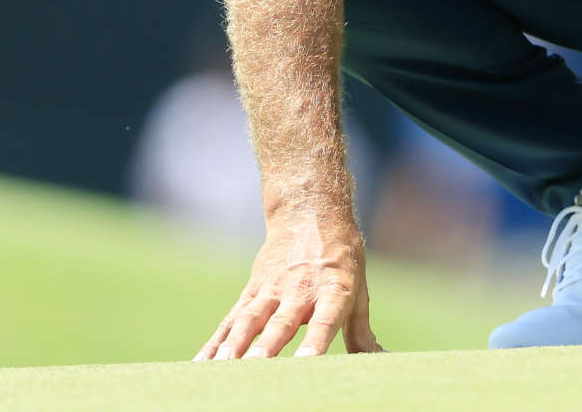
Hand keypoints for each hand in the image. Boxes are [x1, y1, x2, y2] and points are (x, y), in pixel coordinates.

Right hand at [197, 211, 382, 359]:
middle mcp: (300, 290)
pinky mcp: (252, 290)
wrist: (309, 212)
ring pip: (250, 319)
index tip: (306, 361)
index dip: (316, 340)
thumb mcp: (358, 288)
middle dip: (267, 345)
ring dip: (235, 344)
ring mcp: (272, 289)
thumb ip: (361, 331)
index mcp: (333, 290)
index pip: (325, 319)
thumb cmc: (341, 257)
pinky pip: (232, 319)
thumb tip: (379, 359)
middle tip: (255, 366)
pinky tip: (202, 362)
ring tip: (221, 368)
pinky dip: (216, 341)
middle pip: (281, 321)